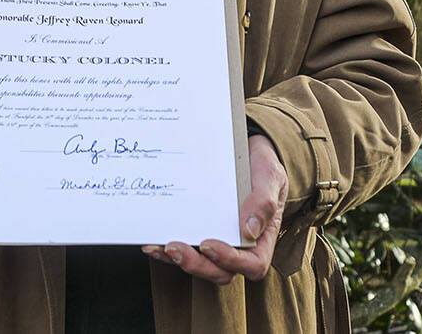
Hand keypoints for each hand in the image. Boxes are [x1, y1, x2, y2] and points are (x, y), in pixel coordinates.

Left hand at [141, 134, 287, 283]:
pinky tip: (152, 241)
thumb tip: (249, 230)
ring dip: (177, 260)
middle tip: (175, 248)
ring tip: (158, 247)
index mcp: (261, 239)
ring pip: (198, 263)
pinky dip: (166, 247)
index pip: (251, 264)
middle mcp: (238, 246)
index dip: (230, 261)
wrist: (246, 151)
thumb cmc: (261, 168)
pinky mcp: (198, 232)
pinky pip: (185, 246)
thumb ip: (263, 201)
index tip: (208, 245)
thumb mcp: (269, 177)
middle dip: (196, 264)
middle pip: (220, 271)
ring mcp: (217, 241)